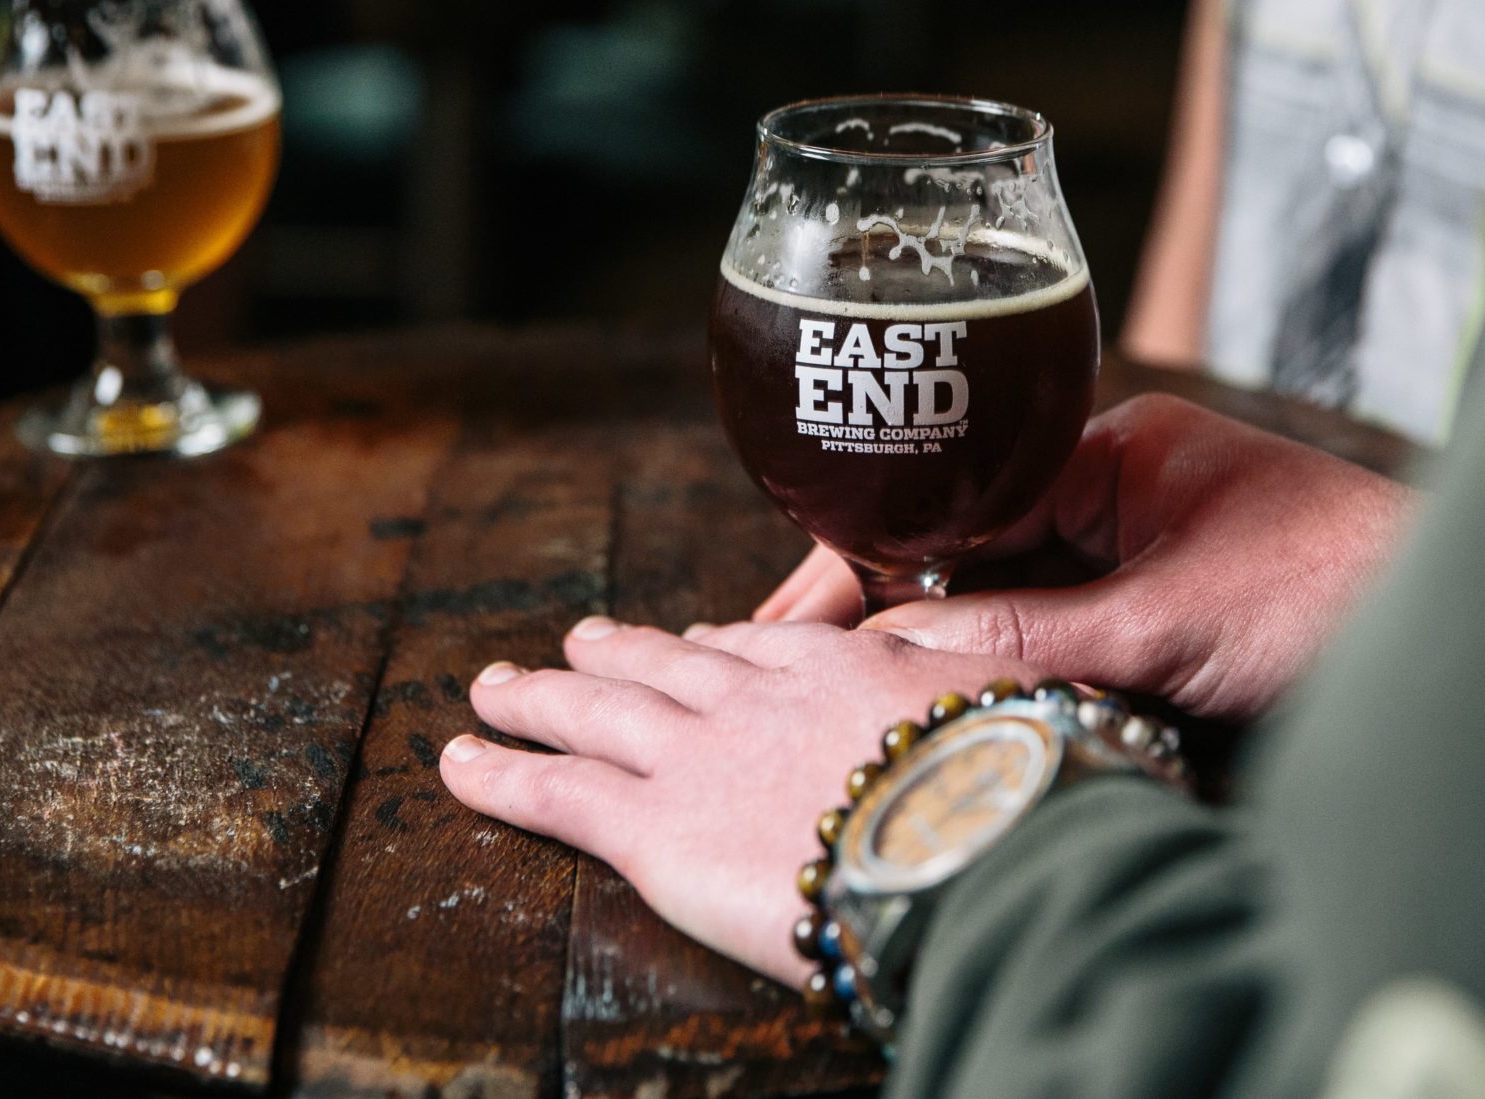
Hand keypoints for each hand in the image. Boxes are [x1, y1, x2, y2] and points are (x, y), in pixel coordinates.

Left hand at [440, 616, 1041, 980]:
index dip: (715, 647)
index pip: (760, 649)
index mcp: (843, 668)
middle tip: (577, 643)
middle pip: (665, 665)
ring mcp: (698, 756)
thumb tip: (1025, 682)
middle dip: (614, 654)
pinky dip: (501, 775)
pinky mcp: (656, 827)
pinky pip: (557, 795)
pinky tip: (459, 765)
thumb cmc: (1019, 785)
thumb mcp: (1025, 705)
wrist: (979, 842)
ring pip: (594, 714)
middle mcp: (757, 698)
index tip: (692, 642)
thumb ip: (1000, 684)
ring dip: (537, 698)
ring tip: (493, 686)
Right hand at [755, 394, 1414, 718]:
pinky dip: (1005, 671)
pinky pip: (1057, 637)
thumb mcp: (1172, 622)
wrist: (1479, 645)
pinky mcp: (1172, 615)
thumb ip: (1030, 636)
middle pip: (966, 547)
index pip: (952, 494)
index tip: (791, 624)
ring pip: (1007, 599)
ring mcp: (1145, 555)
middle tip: (790, 671)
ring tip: (843, 698)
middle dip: (883, 605)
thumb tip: (897, 648)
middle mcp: (1120, 493)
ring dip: (942, 645)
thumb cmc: (1348, 596)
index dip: (864, 558)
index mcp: (1115, 452)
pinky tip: (948, 709)